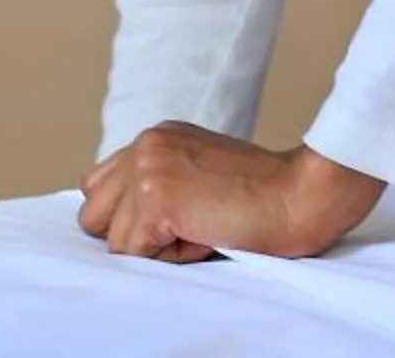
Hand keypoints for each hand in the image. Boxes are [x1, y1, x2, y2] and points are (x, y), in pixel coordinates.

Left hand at [78, 122, 385, 262]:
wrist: (301, 194)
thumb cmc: (264, 195)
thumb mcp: (200, 172)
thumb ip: (158, 182)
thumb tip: (119, 225)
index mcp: (156, 137)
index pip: (101, 188)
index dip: (133, 216)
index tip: (180, 215)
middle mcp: (145, 145)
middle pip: (92, 215)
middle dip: (132, 233)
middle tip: (190, 221)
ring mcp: (147, 170)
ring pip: (113, 241)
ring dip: (153, 247)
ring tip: (200, 226)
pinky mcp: (155, 199)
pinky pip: (136, 255)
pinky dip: (170, 257)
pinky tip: (206, 232)